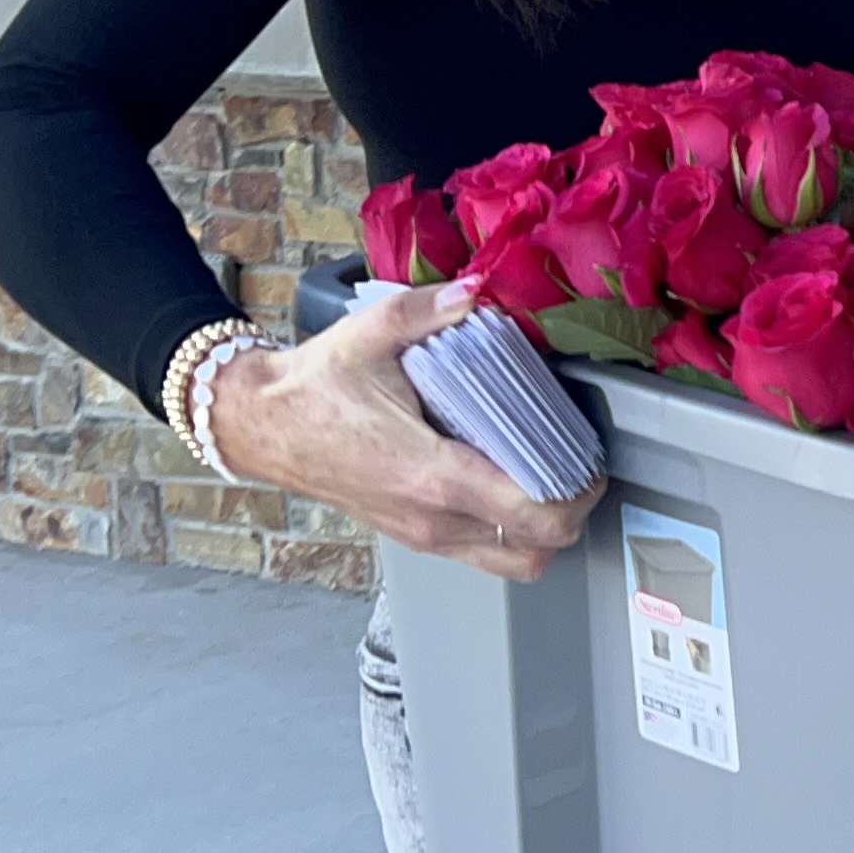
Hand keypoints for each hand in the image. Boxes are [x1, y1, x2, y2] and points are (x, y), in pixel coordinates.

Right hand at [212, 281, 600, 582]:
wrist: (262, 423)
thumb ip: (433, 308)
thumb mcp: (373, 332)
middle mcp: (430, 516)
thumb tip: (478, 291)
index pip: (530, 513)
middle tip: (580, 472)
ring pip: (508, 562)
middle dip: (570, 516)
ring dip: (541, 529)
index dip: (578, 496)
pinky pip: (478, 551)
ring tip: (549, 478)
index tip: (591, 465)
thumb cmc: (315, 384)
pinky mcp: (410, 535)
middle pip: (533, 552)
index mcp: (430, 473)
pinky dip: (507, 530)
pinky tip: (508, 482)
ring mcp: (419, 533)